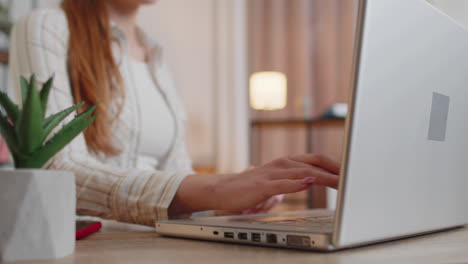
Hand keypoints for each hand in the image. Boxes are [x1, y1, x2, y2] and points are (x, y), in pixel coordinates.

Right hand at [168, 154, 339, 215]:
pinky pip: (282, 184)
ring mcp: (271, 174)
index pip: (317, 160)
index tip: (353, 172)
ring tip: (341, 181)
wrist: (222, 190)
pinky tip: (308, 182)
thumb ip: (291, 181)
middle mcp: (282, 164)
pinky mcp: (261, 185)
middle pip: (315, 163)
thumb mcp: (275, 183)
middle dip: (336, 169)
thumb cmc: (249, 187)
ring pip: (302, 172)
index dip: (336, 164)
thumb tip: (306, 182)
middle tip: (354, 176)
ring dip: (323, 177)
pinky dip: (296, 183)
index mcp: (286, 163)